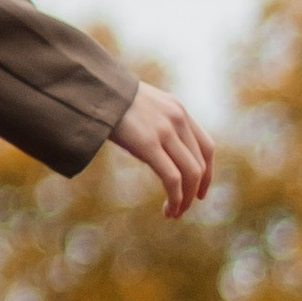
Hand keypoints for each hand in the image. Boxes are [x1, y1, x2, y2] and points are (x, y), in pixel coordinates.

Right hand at [109, 80, 213, 219]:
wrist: (93, 87)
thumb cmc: (110, 101)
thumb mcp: (142, 106)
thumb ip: (155, 122)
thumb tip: (154, 146)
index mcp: (178, 110)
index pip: (206, 147)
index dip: (208, 173)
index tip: (199, 190)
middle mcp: (178, 119)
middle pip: (200, 164)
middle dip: (195, 191)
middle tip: (183, 208)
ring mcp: (165, 131)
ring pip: (191, 173)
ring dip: (186, 199)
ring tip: (175, 213)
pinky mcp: (148, 144)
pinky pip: (172, 178)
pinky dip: (176, 197)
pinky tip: (170, 209)